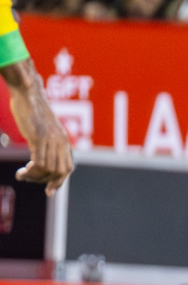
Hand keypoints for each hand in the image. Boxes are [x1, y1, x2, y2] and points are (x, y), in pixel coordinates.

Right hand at [6, 65, 72, 193]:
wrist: (29, 94)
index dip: (59, 181)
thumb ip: (45, 143)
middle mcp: (60, 141)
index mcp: (63, 141)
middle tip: (29, 179)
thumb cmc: (33, 111)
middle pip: (60, 171)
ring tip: (22, 175)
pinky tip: (21, 171)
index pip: (68, 167)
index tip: (48, 191)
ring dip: (34, 177)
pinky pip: (38, 162)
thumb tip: (40, 159)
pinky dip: (30, 171)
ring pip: (48, 169)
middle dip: (45, 181)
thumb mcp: (42, 129)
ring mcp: (51, 139)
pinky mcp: (39, 137)